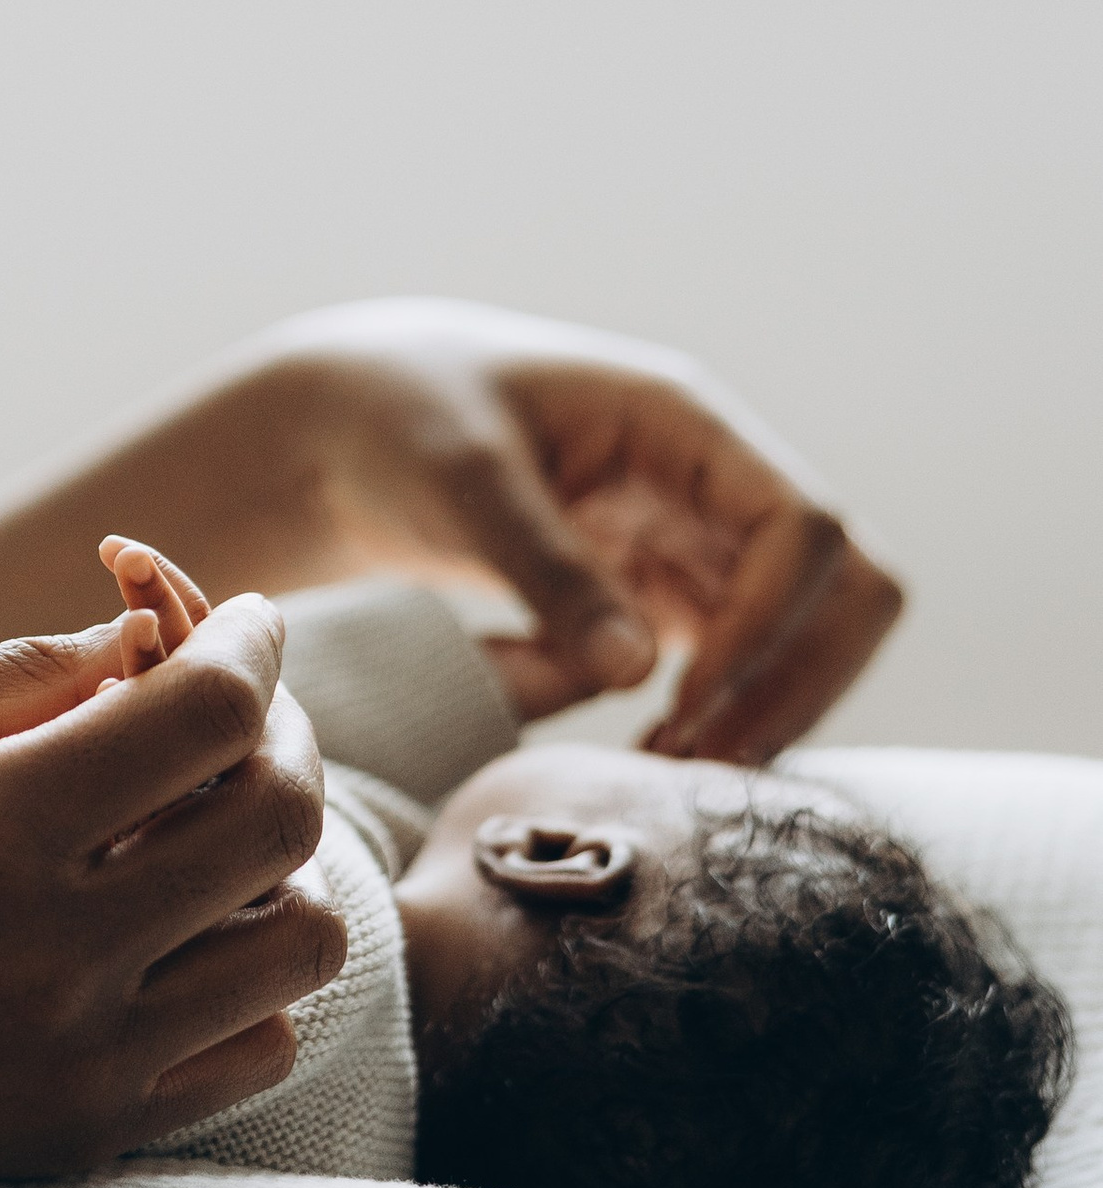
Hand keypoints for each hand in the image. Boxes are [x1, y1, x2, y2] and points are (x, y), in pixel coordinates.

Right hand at [0, 593, 345, 1187]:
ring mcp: (79, 1065)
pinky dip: (253, 975)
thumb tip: (151, 638)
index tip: (242, 618)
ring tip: (212, 820)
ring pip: (302, 943)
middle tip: (237, 703)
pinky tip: (182, 929)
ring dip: (282, 861)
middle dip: (285, 731)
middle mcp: (53, 957)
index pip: (210, 712)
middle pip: (281, 819)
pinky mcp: (84, 1139)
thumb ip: (10, 672)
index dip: (251, 643)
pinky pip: (260, 1049)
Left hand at [253, 301, 903, 759]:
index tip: (684, 702)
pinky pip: (724, 667)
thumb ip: (546, 570)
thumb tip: (636, 674)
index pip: (803, 527)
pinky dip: (697, 715)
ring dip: (756, 711)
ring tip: (655, 770)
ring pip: (800, 640)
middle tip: (695, 761)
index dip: (771, 626)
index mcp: (681, 421)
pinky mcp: (657, 594)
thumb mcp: (460, 480)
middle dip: (794, 682)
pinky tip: (621, 743)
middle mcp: (709, 480)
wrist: (342, 425)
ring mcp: (691, 540)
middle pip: (845, 591)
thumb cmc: (397, 417)